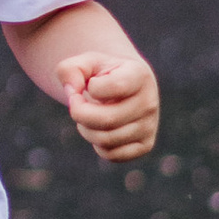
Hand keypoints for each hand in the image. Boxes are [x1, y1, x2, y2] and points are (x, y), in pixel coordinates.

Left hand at [56, 47, 158, 161]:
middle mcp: (149, 102)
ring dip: (85, 129)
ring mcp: (149, 126)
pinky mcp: (145, 145)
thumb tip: (72, 91)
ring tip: (86, 116)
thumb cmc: (100, 74)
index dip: (92, 88)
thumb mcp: (83, 64)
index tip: (87, 85)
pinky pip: (112, 155)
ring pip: (107, 139)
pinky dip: (97, 145)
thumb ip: (69, 70)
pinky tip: (98, 130)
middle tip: (75, 104)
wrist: (123, 87)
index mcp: (139, 75)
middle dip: (80, 113)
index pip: (115, 87)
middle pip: (107, 120)